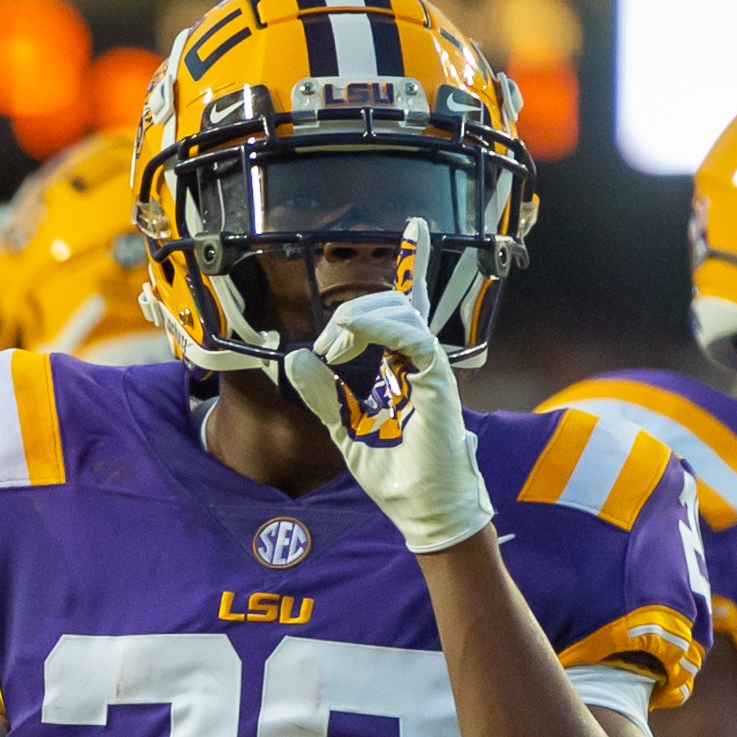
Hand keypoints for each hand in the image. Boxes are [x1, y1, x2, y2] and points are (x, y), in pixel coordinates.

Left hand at [280, 218, 493, 554]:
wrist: (421, 509)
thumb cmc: (393, 473)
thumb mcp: (343, 427)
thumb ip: (322, 393)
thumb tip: (297, 358)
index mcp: (405, 366)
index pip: (408, 307)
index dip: (414, 265)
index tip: (414, 227)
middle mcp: (422, 361)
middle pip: (398, 304)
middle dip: (355, 309)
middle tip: (325, 346)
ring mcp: (433, 369)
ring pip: (402, 314)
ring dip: (359, 319)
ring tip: (332, 350)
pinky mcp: (439, 382)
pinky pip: (413, 338)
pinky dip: (381, 331)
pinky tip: (352, 340)